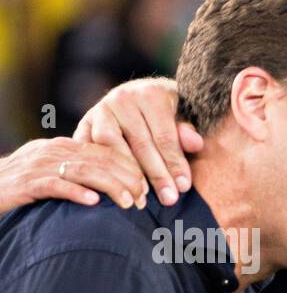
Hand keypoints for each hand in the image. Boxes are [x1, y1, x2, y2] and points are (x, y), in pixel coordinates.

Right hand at [0, 137, 148, 212]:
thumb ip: (80, 172)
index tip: (146, 188)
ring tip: (127, 202)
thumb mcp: (55, 171)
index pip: (106, 151)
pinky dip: (76, 192)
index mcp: (64, 147)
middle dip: (127, 179)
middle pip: (101, 160)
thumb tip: (116, 186)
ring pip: (84, 170)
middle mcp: (54, 151)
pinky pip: (55, 184)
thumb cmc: (24, 183)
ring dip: (110, 187)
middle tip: (142, 199)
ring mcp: (40, 166)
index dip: (131, 168)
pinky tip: (93, 202)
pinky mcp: (27, 183)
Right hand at [74, 77, 201, 206]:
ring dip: (126, 173)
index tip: (183, 187)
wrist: (140, 98)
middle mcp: (122, 98)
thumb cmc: (170, 113)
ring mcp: (100, 109)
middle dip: (157, 175)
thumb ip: (188, 131)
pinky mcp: (84, 122)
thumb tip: (195, 144)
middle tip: (168, 199)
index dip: (175, 164)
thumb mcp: (185, 117)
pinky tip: (118, 188)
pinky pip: (89, 148)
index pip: (164, 136)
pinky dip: (102, 169)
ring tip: (143, 196)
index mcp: (151, 93)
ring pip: (110, 145)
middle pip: (140, 143)